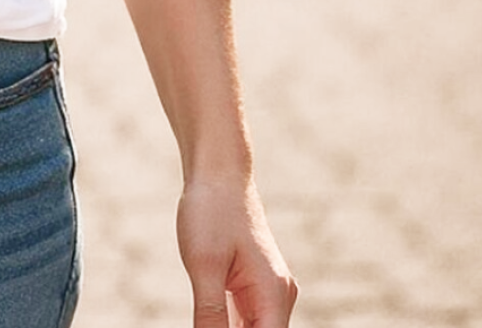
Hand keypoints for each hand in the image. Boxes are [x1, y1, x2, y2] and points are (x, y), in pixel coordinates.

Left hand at [177, 177, 296, 326]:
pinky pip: (242, 320)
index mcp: (274, 296)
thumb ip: (210, 315)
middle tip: (206, 327)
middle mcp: (277, 298)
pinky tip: (208, 325)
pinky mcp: (252, 285)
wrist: (217, 171)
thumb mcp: (204, 265)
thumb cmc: (210, 211)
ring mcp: (266, 291)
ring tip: (206, 324)